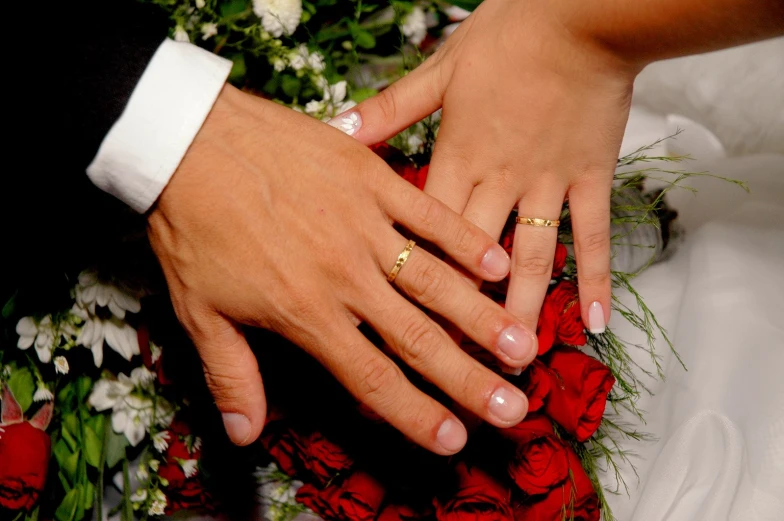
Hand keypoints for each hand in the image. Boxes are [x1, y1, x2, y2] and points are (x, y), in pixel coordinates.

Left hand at [147, 85, 538, 453]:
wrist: (188, 140)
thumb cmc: (193, 226)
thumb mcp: (200, 309)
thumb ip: (231, 374)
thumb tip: (244, 434)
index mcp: (306, 312)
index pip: (372, 375)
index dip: (415, 413)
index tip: (455, 438)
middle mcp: (345, 276)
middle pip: (419, 337)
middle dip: (469, 377)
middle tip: (515, 405)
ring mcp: (363, 224)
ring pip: (436, 280)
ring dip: (483, 315)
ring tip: (525, 343)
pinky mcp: (368, 179)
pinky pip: (427, 213)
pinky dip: (463, 239)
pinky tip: (499, 262)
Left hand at [340, 0, 639, 336]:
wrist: (577, 12)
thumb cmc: (506, 36)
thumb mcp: (439, 70)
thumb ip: (391, 109)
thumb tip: (340, 131)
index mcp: (454, 158)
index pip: (424, 234)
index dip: (409, 282)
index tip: (398, 326)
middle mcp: (497, 180)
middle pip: (471, 259)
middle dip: (462, 314)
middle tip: (456, 367)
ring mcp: (546, 182)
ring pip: (530, 257)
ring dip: (522, 311)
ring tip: (517, 361)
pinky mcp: (589, 176)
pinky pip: (592, 234)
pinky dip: (595, 277)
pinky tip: (594, 322)